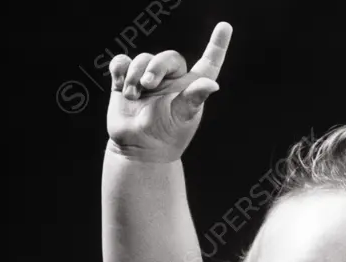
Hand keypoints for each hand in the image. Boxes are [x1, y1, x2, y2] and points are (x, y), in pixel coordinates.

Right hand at [106, 22, 232, 162]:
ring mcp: (148, 79)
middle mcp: (172, 80)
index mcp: (191, 88)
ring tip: (134, 96)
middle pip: (167, 57)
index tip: (225, 27)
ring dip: (136, 74)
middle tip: (148, 86)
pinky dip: (120, 68)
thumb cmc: (166, 137)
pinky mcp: (127, 81)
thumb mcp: (182, 118)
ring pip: (142, 58)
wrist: (138, 149)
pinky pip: (122, 61)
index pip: (208, 63)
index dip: (217, 45)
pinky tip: (120, 83)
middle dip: (155, 67)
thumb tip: (212, 85)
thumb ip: (194, 98)